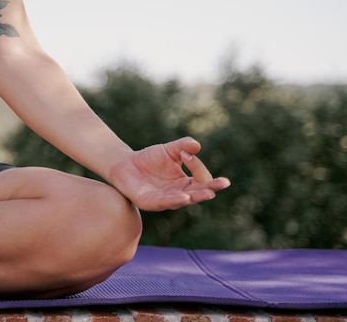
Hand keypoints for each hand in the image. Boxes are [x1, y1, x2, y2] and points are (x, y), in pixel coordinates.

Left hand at [107, 137, 229, 210]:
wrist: (123, 164)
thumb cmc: (149, 159)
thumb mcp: (169, 150)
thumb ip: (182, 146)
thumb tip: (197, 145)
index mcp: (185, 183)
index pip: (200, 178)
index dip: (197, 166)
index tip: (187, 154)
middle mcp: (178, 194)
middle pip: (198, 193)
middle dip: (210, 188)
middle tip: (223, 183)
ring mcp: (164, 200)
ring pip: (183, 200)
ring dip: (196, 196)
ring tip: (208, 192)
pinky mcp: (149, 202)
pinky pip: (164, 202)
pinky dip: (175, 200)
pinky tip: (184, 197)